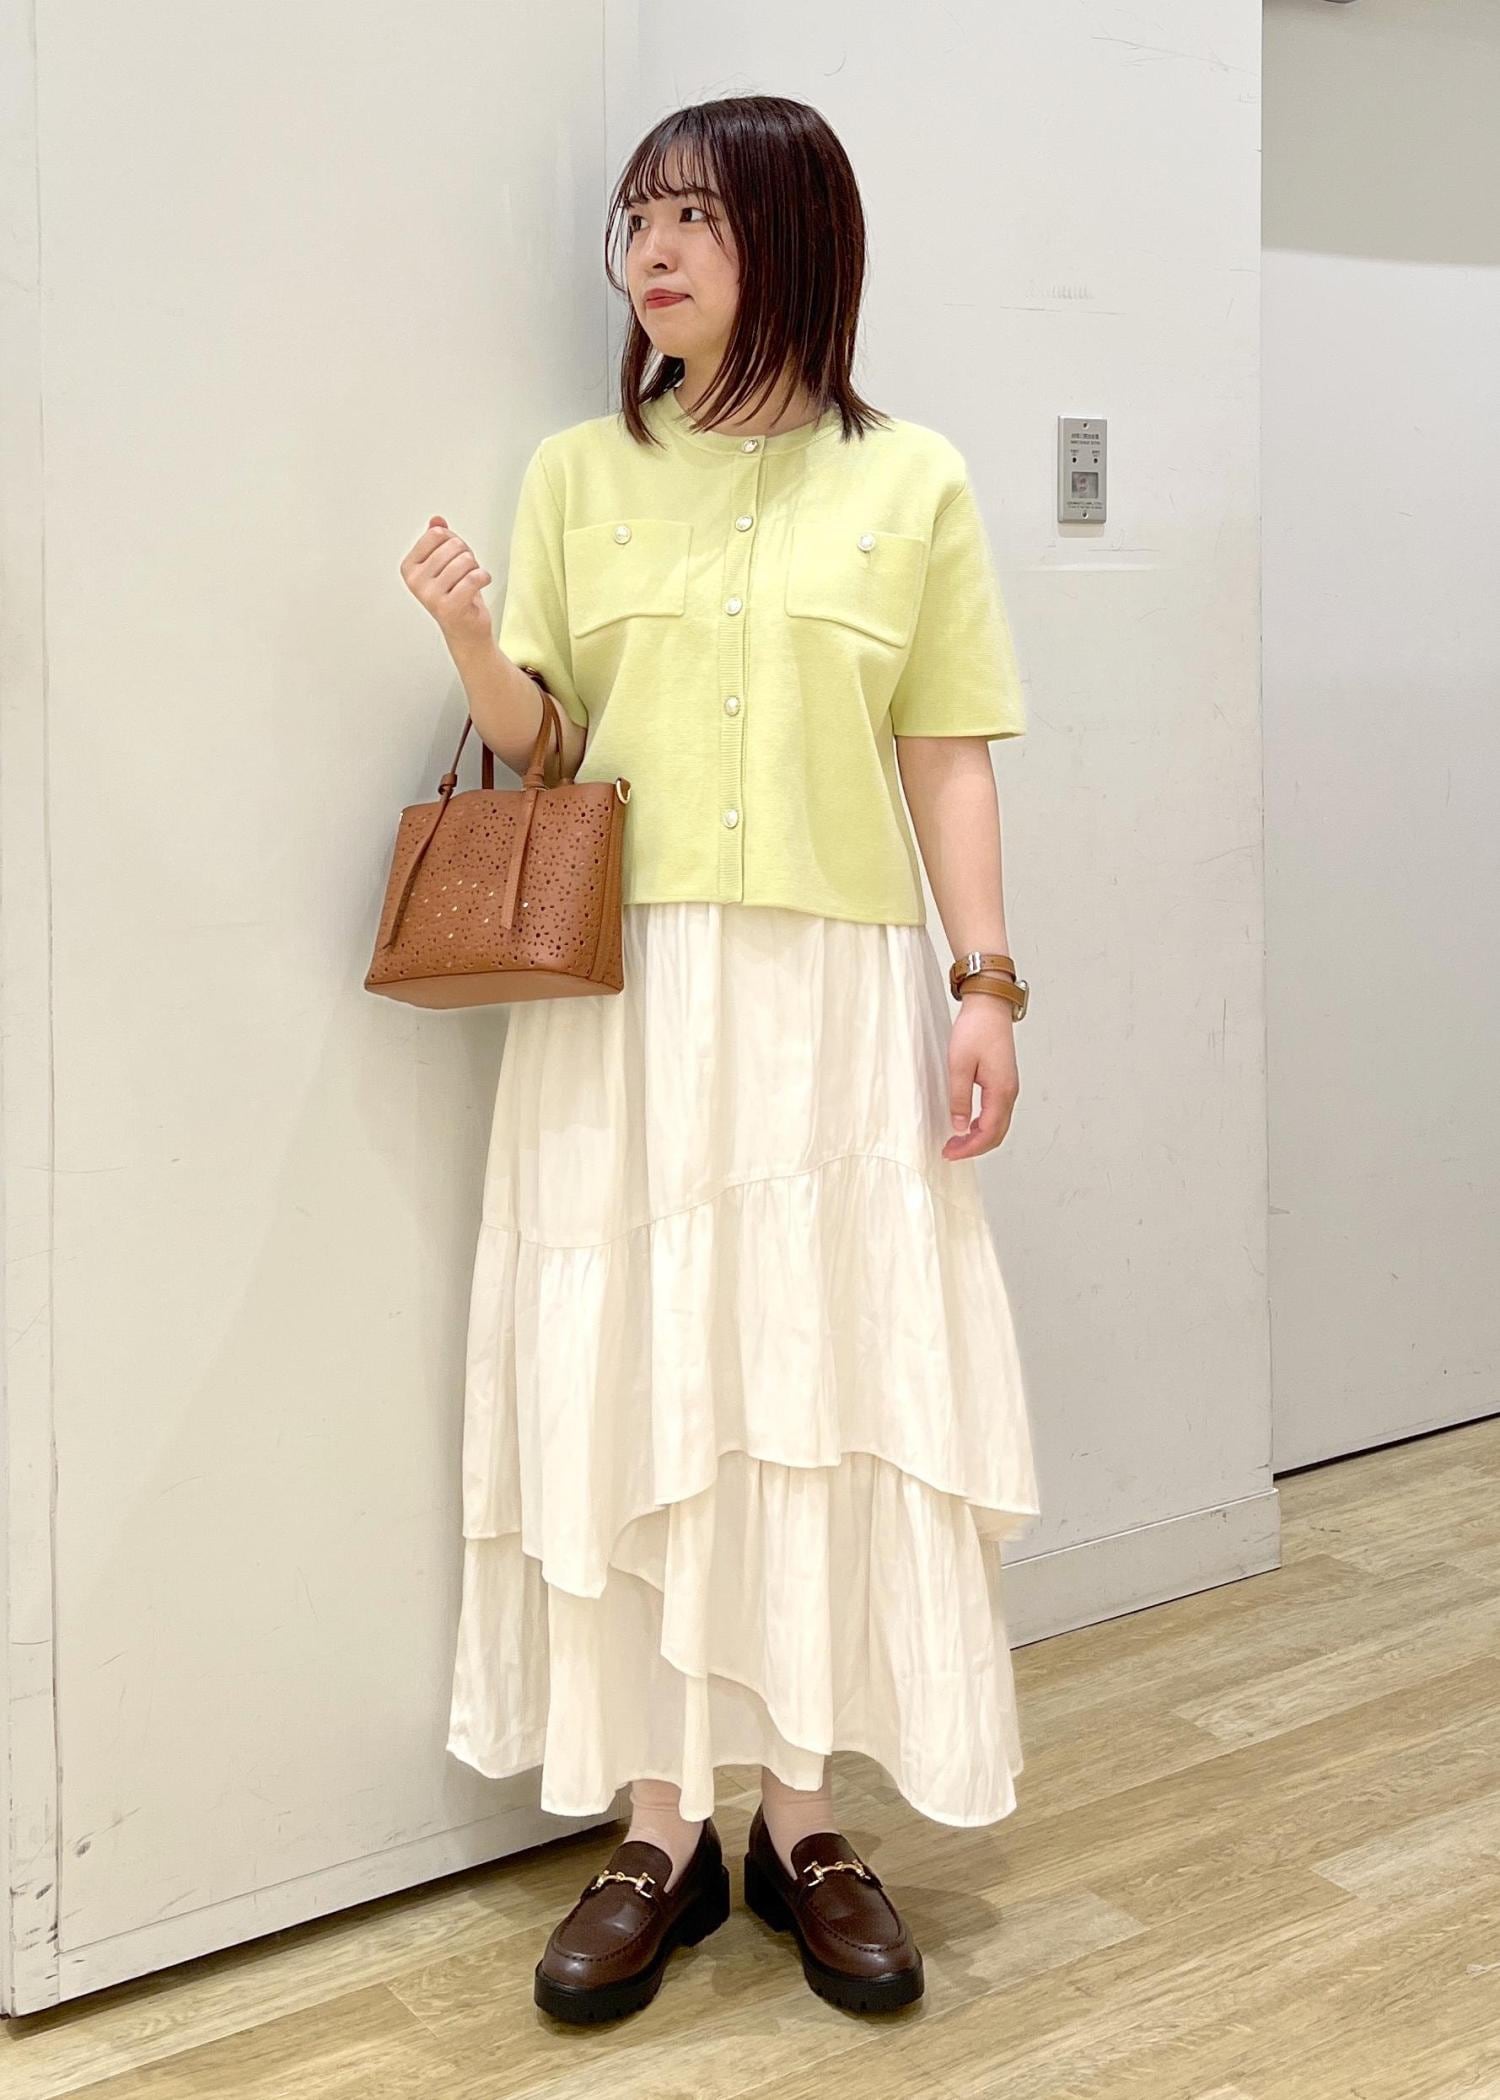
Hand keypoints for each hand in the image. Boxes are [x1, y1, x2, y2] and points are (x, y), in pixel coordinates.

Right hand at [399, 515, 492, 646]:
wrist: (465, 630)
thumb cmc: (456, 594)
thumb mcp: (445, 562)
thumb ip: (438, 539)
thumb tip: (437, 519)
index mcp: (409, 567)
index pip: (436, 534)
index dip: (453, 541)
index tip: (454, 557)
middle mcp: (415, 581)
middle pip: (453, 546)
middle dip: (467, 555)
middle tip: (465, 572)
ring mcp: (430, 595)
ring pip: (465, 561)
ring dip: (475, 568)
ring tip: (471, 581)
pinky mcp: (449, 607)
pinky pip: (474, 578)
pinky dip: (484, 577)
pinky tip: (481, 584)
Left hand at [942, 992, 1018, 1158]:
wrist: (989, 1006)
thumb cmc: (975, 1029)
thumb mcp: (959, 1064)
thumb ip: (959, 1098)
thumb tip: (959, 1126)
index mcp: (1001, 1091)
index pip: (988, 1133)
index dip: (969, 1148)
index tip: (949, 1153)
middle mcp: (1010, 1093)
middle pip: (997, 1134)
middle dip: (974, 1148)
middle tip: (950, 1152)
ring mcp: (1009, 1087)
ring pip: (998, 1125)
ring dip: (979, 1138)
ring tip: (955, 1141)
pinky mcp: (1004, 1082)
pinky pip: (997, 1113)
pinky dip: (983, 1125)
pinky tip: (967, 1125)